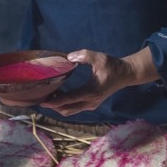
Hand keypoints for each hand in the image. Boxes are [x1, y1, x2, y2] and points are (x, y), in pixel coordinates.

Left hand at [39, 47, 158, 116]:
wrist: (126, 74)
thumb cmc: (112, 65)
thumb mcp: (99, 58)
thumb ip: (85, 55)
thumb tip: (69, 57)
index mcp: (91, 92)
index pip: (69, 99)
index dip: (54, 101)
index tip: (42, 100)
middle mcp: (90, 102)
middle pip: (67, 109)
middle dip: (53, 106)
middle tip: (41, 97)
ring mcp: (91, 105)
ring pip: (70, 110)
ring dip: (58, 106)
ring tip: (47, 96)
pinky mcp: (92, 103)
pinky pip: (74, 108)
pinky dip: (65, 104)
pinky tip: (58, 95)